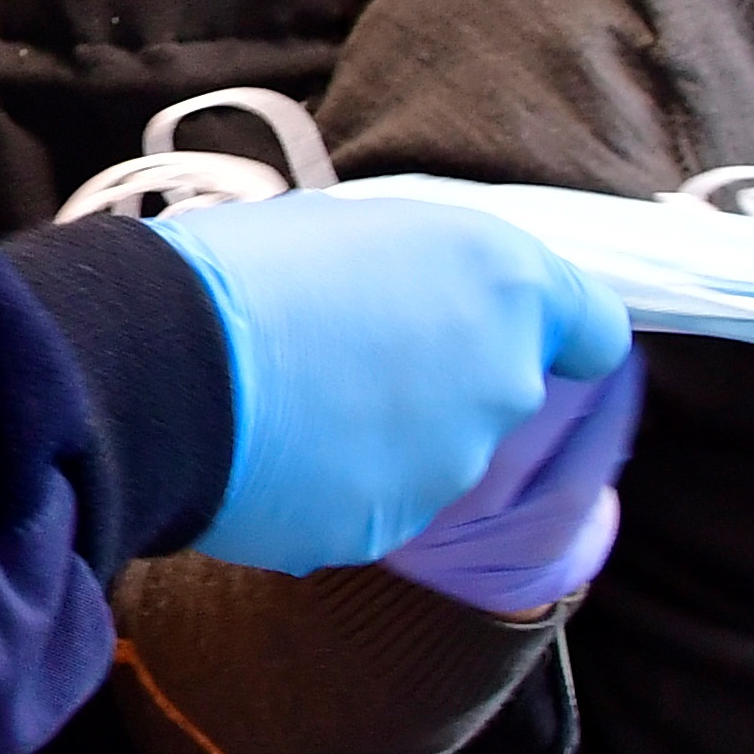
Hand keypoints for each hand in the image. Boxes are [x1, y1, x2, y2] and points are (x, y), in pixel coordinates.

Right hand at [156, 191, 630, 576]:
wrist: (159, 366)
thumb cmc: (246, 268)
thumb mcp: (356, 223)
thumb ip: (429, 272)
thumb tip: (432, 306)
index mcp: (505, 285)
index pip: (594, 328)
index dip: (559, 331)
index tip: (512, 330)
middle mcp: (502, 383)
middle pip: (501, 392)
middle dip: (445, 376)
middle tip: (349, 349)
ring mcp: (449, 468)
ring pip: (436, 453)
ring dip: (388, 433)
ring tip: (294, 401)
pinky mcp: (389, 530)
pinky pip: (374, 502)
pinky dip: (337, 484)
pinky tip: (271, 453)